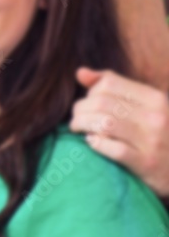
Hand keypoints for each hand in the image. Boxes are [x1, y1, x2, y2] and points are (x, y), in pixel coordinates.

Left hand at [71, 67, 168, 197]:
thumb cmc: (159, 133)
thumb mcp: (146, 106)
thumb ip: (115, 86)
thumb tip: (80, 72)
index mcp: (155, 99)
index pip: (109, 83)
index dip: (91, 91)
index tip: (87, 102)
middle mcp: (156, 117)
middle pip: (101, 102)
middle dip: (80, 109)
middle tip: (77, 117)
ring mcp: (152, 142)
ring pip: (104, 124)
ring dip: (82, 124)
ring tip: (77, 128)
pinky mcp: (147, 164)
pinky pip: (114, 149)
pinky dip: (96, 143)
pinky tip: (91, 142)